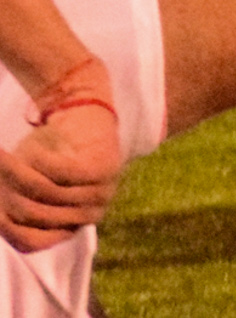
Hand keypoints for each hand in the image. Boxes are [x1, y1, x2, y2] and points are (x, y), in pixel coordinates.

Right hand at [0, 62, 121, 252]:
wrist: (84, 115)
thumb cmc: (50, 156)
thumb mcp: (26, 186)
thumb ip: (12, 206)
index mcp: (71, 225)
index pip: (30, 242)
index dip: (3, 226)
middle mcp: (89, 215)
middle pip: (33, 214)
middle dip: (7, 192)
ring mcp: (101, 193)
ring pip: (45, 192)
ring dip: (17, 173)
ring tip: (4, 158)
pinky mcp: (102, 169)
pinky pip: (60, 172)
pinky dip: (39, 161)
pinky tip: (31, 151)